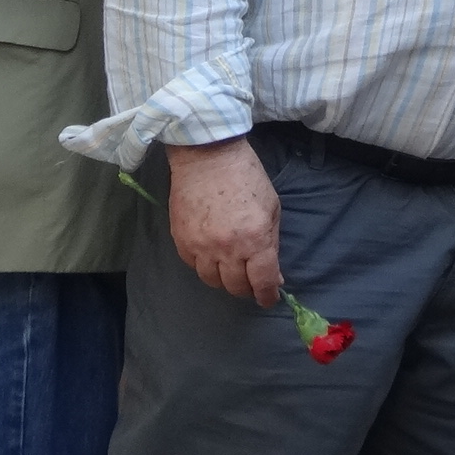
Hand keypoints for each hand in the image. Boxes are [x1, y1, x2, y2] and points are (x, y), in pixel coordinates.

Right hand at [166, 137, 281, 305]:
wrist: (207, 156)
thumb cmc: (246, 177)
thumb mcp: (271, 208)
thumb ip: (272, 244)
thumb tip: (274, 276)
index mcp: (255, 239)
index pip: (262, 282)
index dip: (267, 295)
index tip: (268, 298)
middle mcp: (227, 248)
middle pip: (236, 286)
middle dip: (247, 288)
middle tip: (251, 280)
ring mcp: (201, 246)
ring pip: (212, 281)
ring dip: (224, 279)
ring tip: (230, 268)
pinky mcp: (181, 240)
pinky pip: (193, 266)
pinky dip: (204, 265)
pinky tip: (211, 254)